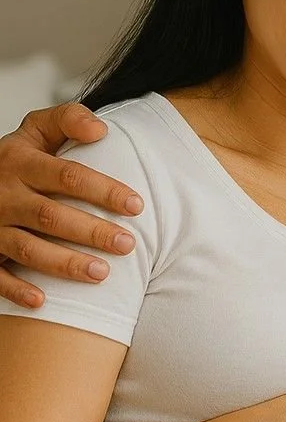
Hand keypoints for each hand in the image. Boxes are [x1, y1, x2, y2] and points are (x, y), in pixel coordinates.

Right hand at [0, 103, 142, 306]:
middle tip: (129, 244)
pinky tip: (43, 301)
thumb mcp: (35, 131)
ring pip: (26, 248)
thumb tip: (101, 129)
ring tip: (102, 273)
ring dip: (64, 263)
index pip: (67, 175)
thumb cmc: (16, 159)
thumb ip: (68, 120)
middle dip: (92, 232)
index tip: (136, 205)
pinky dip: (15, 289)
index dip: (104, 191)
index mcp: (19, 162)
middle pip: (51, 215)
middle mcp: (3, 194)